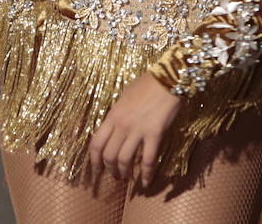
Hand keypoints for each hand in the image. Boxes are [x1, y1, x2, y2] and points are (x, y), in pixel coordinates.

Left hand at [87, 73, 181, 187]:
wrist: (167, 79)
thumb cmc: (146, 85)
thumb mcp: (124, 97)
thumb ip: (117, 115)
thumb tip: (113, 128)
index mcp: (112, 116)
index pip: (96, 143)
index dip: (94, 160)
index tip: (96, 170)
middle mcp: (122, 125)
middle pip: (109, 155)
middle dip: (110, 169)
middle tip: (115, 175)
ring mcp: (137, 130)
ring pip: (125, 160)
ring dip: (124, 173)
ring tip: (127, 178)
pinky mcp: (154, 134)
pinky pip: (147, 160)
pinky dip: (146, 174)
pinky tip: (145, 182)